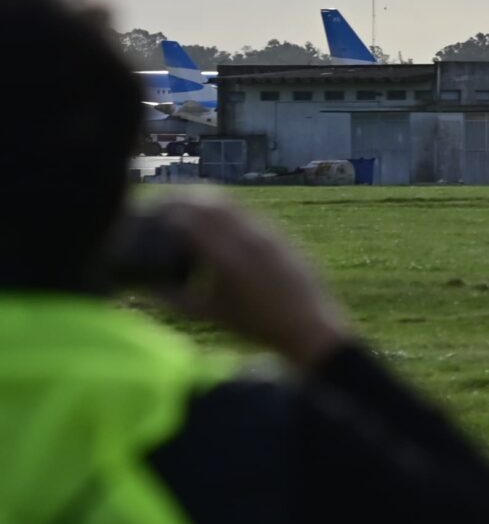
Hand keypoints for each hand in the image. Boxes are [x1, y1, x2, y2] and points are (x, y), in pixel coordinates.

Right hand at [143, 195, 354, 369]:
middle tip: (160, 205)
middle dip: (179, 198)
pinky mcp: (280, 233)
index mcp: (225, 258)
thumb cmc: (254, 325)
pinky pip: (247, 210)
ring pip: (228, 201)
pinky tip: (214, 217)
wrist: (309, 325)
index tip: (147, 215)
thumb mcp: (207, 313)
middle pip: (206, 200)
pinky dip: (225, 208)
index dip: (163, 212)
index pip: (186, 218)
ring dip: (202, 198)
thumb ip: (171, 296)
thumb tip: (143, 283)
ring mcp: (268, 232)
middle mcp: (247, 238)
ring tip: (182, 207)